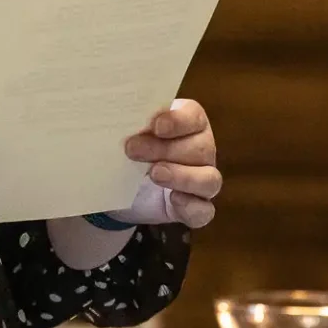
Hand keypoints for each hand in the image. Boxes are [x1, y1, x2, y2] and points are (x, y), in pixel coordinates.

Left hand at [115, 97, 220, 229]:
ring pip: (209, 179)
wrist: (118, 187)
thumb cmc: (128, 149)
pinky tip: (173, 200)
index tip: (156, 126)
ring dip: (183, 177)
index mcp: (188, 123)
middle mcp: (202, 149)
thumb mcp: (127, 134)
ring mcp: (203, 180)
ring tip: (154, 174)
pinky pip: (204, 210)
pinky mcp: (196, 207)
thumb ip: (133, 124)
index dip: (179, 121)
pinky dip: (191, 206)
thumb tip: (126, 118)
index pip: (194, 116)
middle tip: (132, 150)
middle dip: (166, 149)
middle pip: (201, 148)